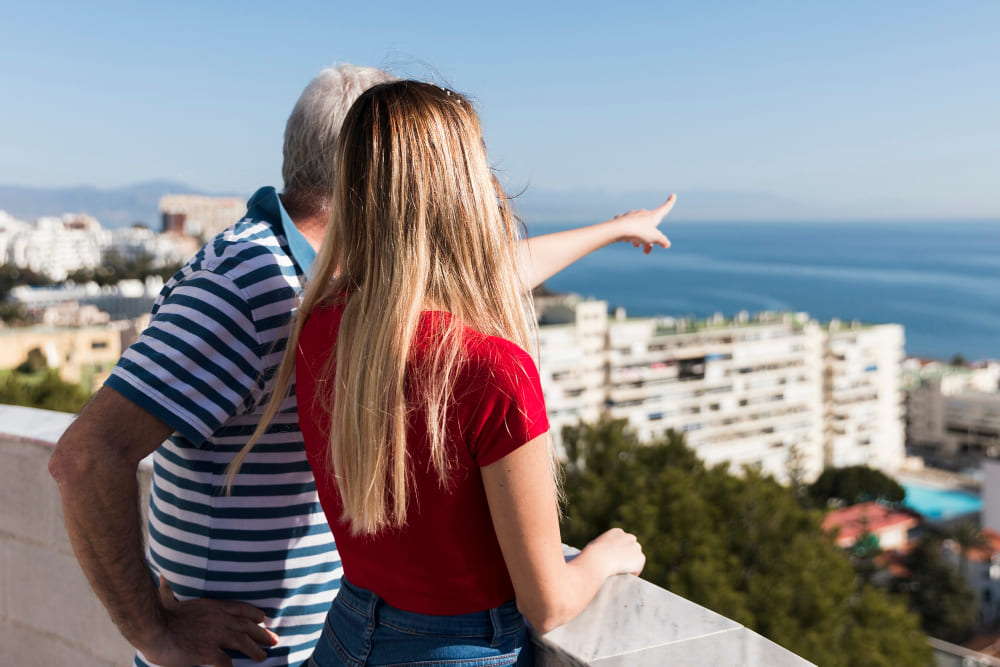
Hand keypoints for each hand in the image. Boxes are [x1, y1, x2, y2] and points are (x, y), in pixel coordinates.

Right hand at [136, 578, 278, 666]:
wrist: (151, 626)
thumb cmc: (158, 614)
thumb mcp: (172, 598)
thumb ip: (173, 591)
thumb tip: (162, 579)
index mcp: (212, 606)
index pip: (240, 608)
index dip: (254, 613)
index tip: (263, 619)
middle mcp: (218, 618)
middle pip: (247, 626)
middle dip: (262, 634)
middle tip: (274, 640)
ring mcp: (215, 635)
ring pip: (243, 643)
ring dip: (255, 651)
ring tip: (264, 657)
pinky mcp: (208, 651)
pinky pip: (226, 662)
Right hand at [588, 527, 645, 576]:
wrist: (598, 559)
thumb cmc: (591, 555)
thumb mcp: (594, 546)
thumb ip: (602, 548)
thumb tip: (601, 556)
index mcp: (617, 532)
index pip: (622, 542)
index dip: (618, 552)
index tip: (614, 561)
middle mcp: (629, 537)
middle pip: (631, 549)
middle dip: (627, 557)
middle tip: (619, 568)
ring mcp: (636, 547)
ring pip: (636, 558)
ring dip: (630, 565)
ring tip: (619, 573)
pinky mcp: (640, 558)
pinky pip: (638, 568)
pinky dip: (632, 573)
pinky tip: (622, 574)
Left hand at [609, 194, 675, 253]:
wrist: (620, 229)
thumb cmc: (639, 231)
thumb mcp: (654, 238)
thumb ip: (662, 241)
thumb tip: (667, 244)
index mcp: (653, 215)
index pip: (665, 208)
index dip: (670, 202)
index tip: (673, 195)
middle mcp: (643, 213)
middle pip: (650, 228)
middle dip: (649, 241)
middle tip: (646, 252)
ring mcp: (632, 216)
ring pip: (638, 229)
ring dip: (638, 239)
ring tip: (635, 245)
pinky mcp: (622, 219)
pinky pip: (626, 227)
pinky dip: (628, 234)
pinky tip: (625, 239)